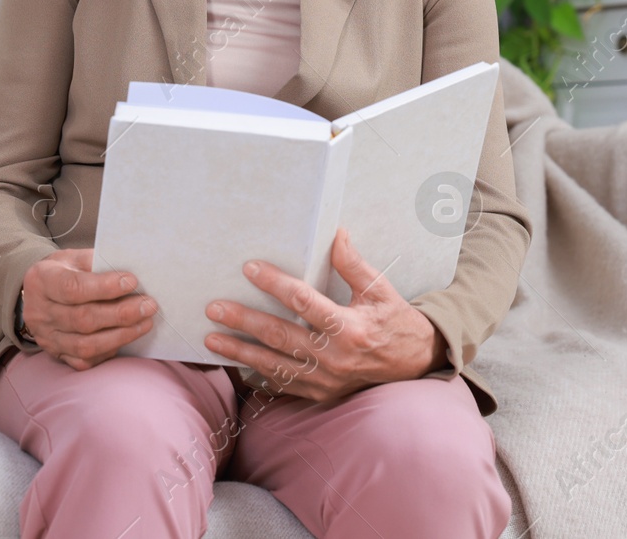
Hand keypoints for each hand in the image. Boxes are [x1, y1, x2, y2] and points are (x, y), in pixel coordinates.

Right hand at [20, 249, 154, 370]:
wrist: (39, 294)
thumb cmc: (64, 271)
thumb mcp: (74, 257)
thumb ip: (97, 263)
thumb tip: (130, 272)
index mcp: (41, 281)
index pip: (72, 288)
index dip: (104, 287)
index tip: (132, 281)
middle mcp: (39, 312)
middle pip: (82, 319)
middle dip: (121, 314)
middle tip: (148, 305)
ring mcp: (47, 338)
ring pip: (85, 345)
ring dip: (121, 335)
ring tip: (146, 322)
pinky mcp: (57, 354)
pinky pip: (85, 360)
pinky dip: (109, 350)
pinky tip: (126, 337)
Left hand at [204, 227, 449, 402]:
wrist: (415, 365)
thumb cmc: (395, 322)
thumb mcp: (380, 290)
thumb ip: (353, 265)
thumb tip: (335, 234)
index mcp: (349, 327)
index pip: (303, 301)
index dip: (274, 283)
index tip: (249, 268)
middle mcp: (334, 357)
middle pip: (280, 335)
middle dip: (244, 321)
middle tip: (214, 308)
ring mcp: (325, 379)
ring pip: (274, 364)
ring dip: (241, 351)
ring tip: (211, 337)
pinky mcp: (320, 393)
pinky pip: (283, 384)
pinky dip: (257, 374)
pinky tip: (234, 363)